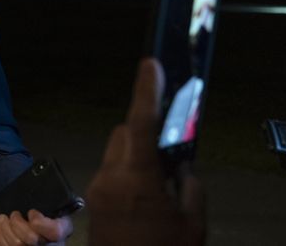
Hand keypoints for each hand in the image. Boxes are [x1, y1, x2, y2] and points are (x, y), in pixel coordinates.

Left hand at [0, 209, 72, 245]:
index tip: (31, 212)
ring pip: (18, 244)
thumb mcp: (54, 206)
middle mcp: (53, 244)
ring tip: (3, 219)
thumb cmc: (48, 215)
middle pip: (32, 239)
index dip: (40, 222)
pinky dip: (1, 237)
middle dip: (18, 223)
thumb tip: (38, 188)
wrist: (45, 233)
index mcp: (63, 230)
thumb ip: (48, 202)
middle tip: (14, 214)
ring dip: (6, 229)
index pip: (56, 231)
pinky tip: (0, 229)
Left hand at [85, 58, 204, 245]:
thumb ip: (187, 185)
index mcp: (136, 179)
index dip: (145, 91)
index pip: (139, 123)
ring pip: (115, 153)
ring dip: (135, 155)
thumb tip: (178, 166)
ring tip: (158, 185)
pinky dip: (127, 172)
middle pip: (122, 135)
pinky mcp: (93, 200)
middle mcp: (109, 177)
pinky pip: (110, 172)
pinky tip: (144, 198)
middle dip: (143, 134)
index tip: (150, 64)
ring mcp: (97, 189)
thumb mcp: (192, 222)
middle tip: (168, 149)